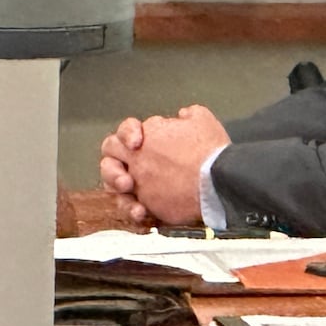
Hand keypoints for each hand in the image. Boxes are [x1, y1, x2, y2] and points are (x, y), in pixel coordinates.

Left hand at [100, 106, 230, 224]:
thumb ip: (187, 115)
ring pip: (112, 184)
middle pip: (110, 155)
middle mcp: (138, 159)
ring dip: (119, 185)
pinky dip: (135, 208)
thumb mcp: (202, 118)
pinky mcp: (148, 205)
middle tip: (130, 163)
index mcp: (149, 135)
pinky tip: (143, 209)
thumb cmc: (210, 151)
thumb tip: (183, 116)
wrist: (216, 181)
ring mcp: (141, 183)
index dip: (130, 133)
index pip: (125, 130)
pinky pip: (131, 207)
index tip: (142, 140)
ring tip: (131, 186)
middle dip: (116, 158)